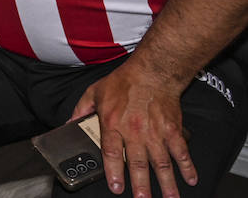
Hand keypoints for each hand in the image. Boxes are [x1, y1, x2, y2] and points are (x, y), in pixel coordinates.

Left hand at [69, 61, 195, 197]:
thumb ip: (80, 110)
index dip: (113, 172)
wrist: (151, 73)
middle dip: (140, 185)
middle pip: (137, 164)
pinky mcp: (173, 130)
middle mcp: (134, 131)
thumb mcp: (94, 92)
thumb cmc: (123, 82)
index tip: (116, 187)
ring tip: (169, 197)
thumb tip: (69, 123)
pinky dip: (187, 167)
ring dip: (166, 183)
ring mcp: (155, 132)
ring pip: (160, 163)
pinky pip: (181, 152)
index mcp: (113, 123)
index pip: (111, 153)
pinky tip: (190, 179)